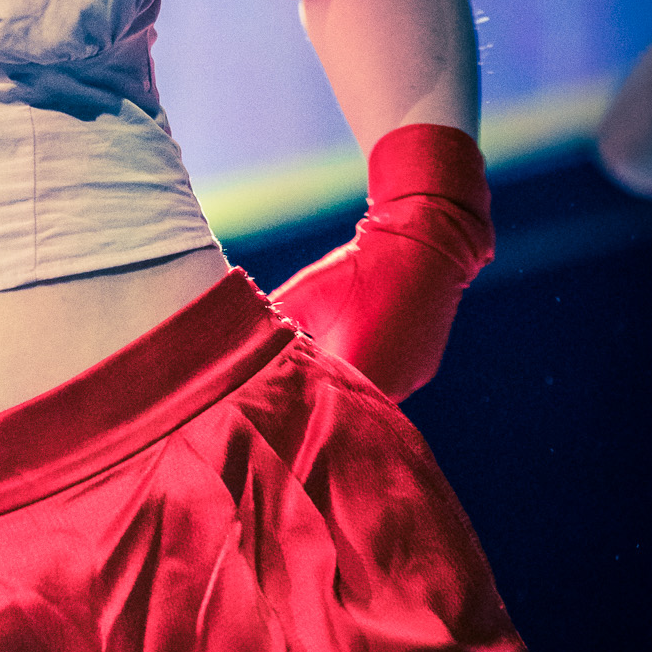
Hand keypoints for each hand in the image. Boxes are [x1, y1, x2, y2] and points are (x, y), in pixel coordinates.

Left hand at [273, 122, 493, 399]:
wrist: (423, 243)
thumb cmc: (358, 267)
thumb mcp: (301, 295)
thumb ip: (267, 326)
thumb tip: (228, 344)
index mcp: (356, 372)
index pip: (316, 407)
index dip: (290, 405)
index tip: (268, 404)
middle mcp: (389, 387)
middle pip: (343, 409)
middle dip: (316, 400)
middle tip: (285, 397)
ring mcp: (410, 381)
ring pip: (367, 398)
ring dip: (345, 388)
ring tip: (319, 374)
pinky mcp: (421, 370)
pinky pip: (390, 383)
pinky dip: (369, 374)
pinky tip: (355, 355)